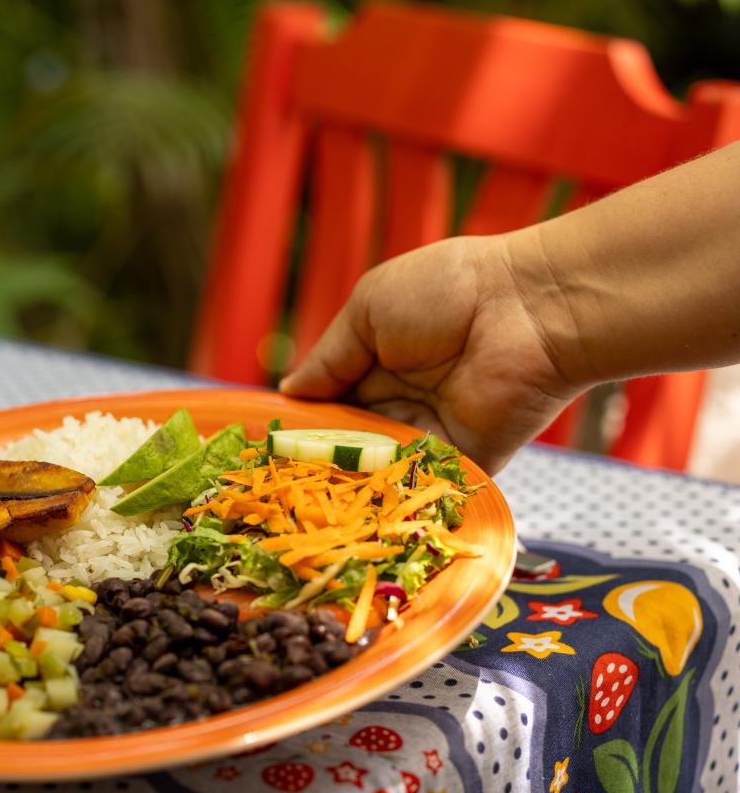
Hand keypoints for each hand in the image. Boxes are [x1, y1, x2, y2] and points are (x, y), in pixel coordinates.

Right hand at [278, 233, 581, 473]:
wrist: (527, 307)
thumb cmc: (447, 290)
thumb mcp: (368, 310)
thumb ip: (329, 358)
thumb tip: (289, 393)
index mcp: (377, 361)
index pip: (329, 402)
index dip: (300, 421)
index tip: (265, 442)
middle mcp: (401, 401)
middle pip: (347, 440)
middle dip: (315, 456)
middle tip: (278, 472)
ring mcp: (432, 434)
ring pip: (376, 467)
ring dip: (346, 476)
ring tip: (306, 488)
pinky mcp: (464, 461)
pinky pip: (421, 486)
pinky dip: (390, 495)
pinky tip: (352, 502)